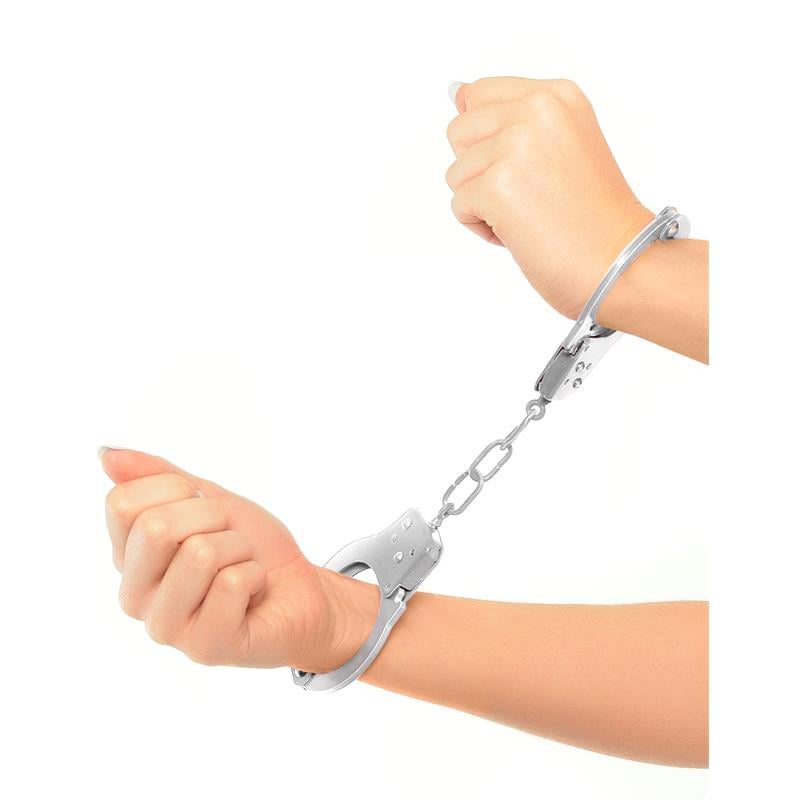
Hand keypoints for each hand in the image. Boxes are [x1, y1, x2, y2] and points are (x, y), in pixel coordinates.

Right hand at [100, 448, 377, 671]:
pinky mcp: (205, 647)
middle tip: (230, 540)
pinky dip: (256, 575)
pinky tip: (254, 595)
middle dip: (213, 517)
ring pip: (200, 553)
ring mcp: (166, 628)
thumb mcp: (208, 499)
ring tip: (242, 568)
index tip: (204, 507)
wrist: (301, 589)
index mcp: (127, 558)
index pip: (122, 502)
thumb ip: (158, 478)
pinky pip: (232, 583)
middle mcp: (135, 597)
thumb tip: (105, 454)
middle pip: (156, 527)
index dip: (178, 490)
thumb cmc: (251, 547)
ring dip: (239, 549)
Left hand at [446, 77, 652, 319]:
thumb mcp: (562, 143)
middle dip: (479, 170)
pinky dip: (481, 228)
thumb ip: (512, 118)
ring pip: (456, 173)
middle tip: (526, 194)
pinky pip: (459, 206)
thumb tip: (457, 93)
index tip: (516, 166)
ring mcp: (516, 147)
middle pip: (460, 132)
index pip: (480, 94)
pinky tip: (519, 233)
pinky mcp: (497, 186)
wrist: (620, 261)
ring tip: (527, 215)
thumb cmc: (593, 217)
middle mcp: (537, 110)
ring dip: (481, 203)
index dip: (485, 139)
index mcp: (557, 95)